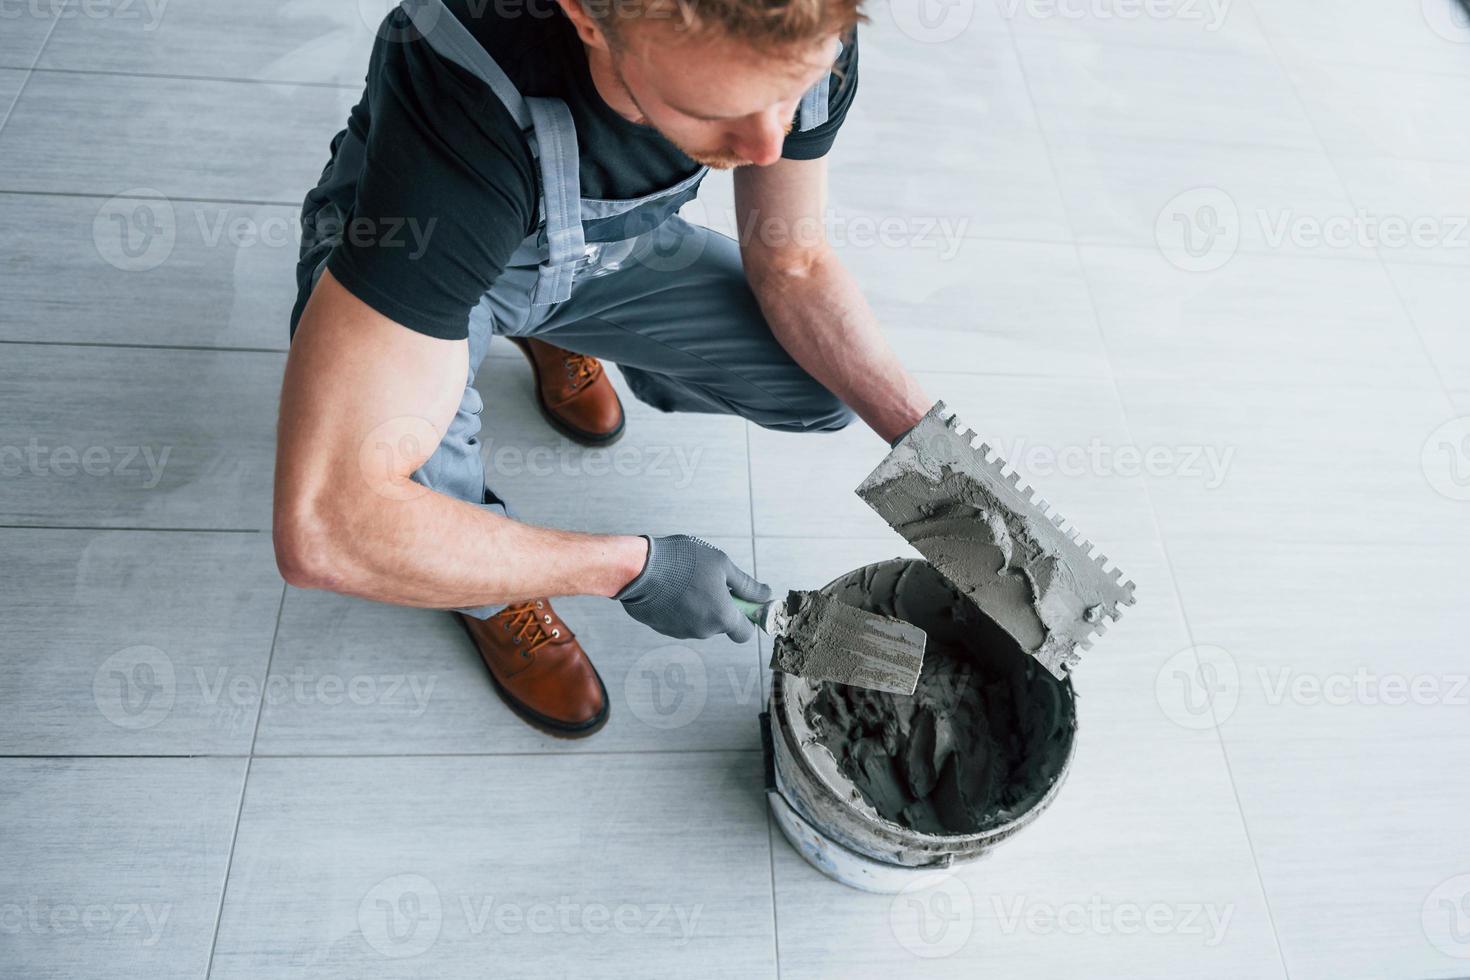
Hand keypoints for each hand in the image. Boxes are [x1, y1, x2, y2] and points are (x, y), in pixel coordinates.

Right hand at [615, 535, 770, 641]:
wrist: (638, 568)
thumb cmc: (683, 561)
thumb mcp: (721, 564)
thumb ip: (746, 585)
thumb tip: (765, 594)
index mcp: (722, 617)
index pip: (744, 633)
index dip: (747, 619)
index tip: (742, 603)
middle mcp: (703, 631)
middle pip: (720, 624)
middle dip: (718, 606)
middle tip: (708, 581)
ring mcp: (681, 632)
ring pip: (698, 622)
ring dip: (698, 606)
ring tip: (685, 580)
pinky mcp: (662, 629)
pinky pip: (678, 620)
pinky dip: (679, 608)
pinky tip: (670, 588)